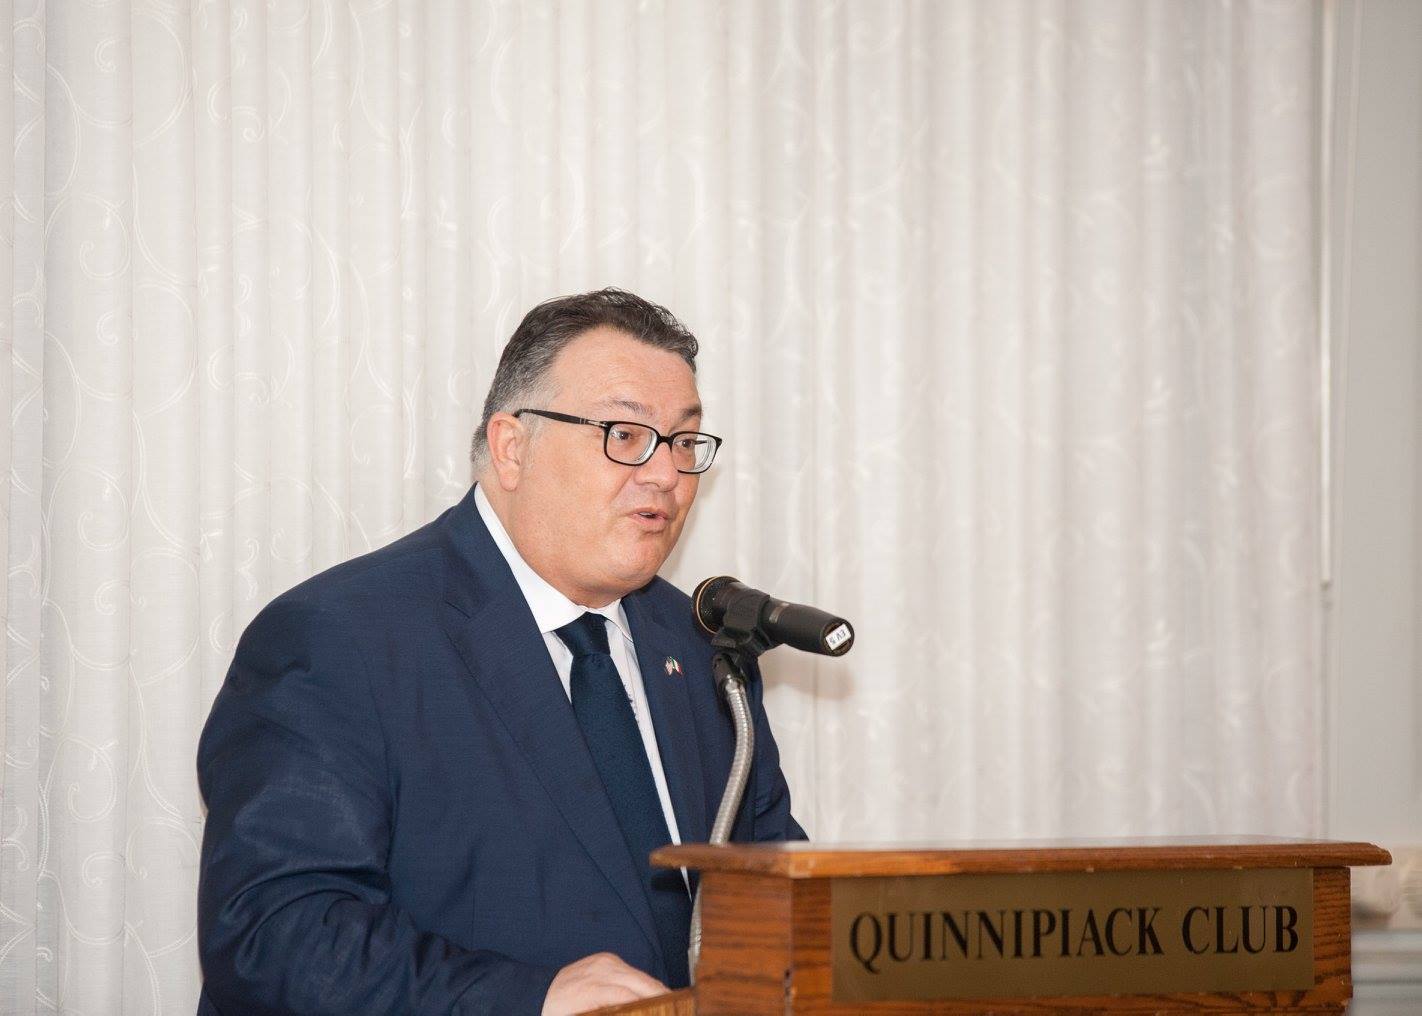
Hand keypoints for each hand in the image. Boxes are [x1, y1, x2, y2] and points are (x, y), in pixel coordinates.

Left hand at [541, 952, 667, 1014]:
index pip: (632, 998)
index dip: (651, 1009)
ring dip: (656, 992)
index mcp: (592, 989)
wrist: (536, 994)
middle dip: (661, 999)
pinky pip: (632, 972)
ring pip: (641, 977)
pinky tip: (651, 996)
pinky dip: (643, 984)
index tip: (665, 1013)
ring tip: (667, 1005)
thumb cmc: (556, 1014)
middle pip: (643, 984)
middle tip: (676, 1011)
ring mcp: (604, 962)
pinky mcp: (606, 958)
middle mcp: (601, 970)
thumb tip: (636, 1012)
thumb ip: (612, 1014)